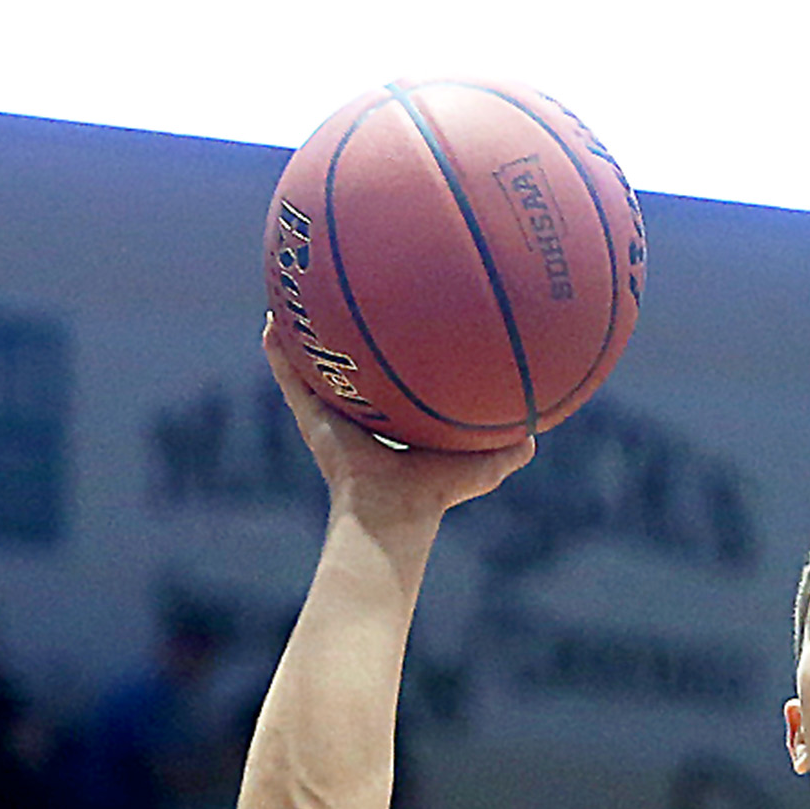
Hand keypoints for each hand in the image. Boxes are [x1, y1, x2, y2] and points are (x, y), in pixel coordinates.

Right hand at [260, 317, 531, 530]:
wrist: (393, 513)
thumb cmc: (437, 495)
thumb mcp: (481, 467)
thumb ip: (508, 452)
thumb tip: (536, 436)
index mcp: (392, 426)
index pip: (389, 386)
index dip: (390, 360)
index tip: (394, 324)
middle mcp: (358, 418)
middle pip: (348, 370)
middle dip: (343, 338)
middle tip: (341, 296)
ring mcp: (330, 417)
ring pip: (311, 369)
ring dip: (303, 336)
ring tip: (296, 295)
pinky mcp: (310, 418)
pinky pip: (291, 378)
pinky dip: (279, 351)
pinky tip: (272, 317)